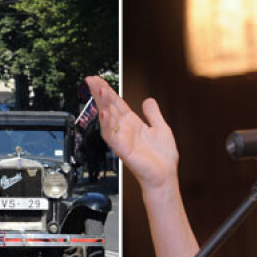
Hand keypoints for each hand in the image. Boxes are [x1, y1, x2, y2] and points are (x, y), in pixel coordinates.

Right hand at [85, 76, 178, 191]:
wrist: (165, 176)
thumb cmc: (162, 158)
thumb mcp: (161, 128)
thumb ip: (153, 114)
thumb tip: (148, 100)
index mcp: (133, 124)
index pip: (116, 103)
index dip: (108, 91)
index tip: (98, 79)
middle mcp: (125, 130)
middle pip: (109, 108)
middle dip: (100, 94)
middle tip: (91, 80)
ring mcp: (123, 140)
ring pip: (108, 120)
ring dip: (103, 105)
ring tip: (100, 90)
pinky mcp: (124, 151)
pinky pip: (112, 137)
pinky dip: (108, 125)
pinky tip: (105, 113)